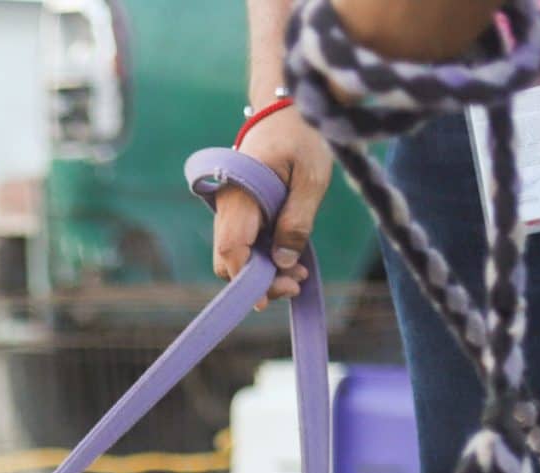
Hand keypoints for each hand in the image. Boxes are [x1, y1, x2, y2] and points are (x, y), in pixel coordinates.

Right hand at [211, 109, 331, 308]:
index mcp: (240, 194)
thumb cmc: (302, 136)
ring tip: (299, 275)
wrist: (289, 107)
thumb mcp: (311, 179)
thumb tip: (282, 262)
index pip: (231, 248)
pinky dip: (264, 258)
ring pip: (236, 256)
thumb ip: (297, 221)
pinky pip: (246, 244)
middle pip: (228, 260)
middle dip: (257, 281)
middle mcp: (228, 205)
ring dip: (263, 272)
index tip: (265, 299)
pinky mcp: (243, 212)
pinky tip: (290, 261)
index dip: (245, 278)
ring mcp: (232, 210)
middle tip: (296, 284)